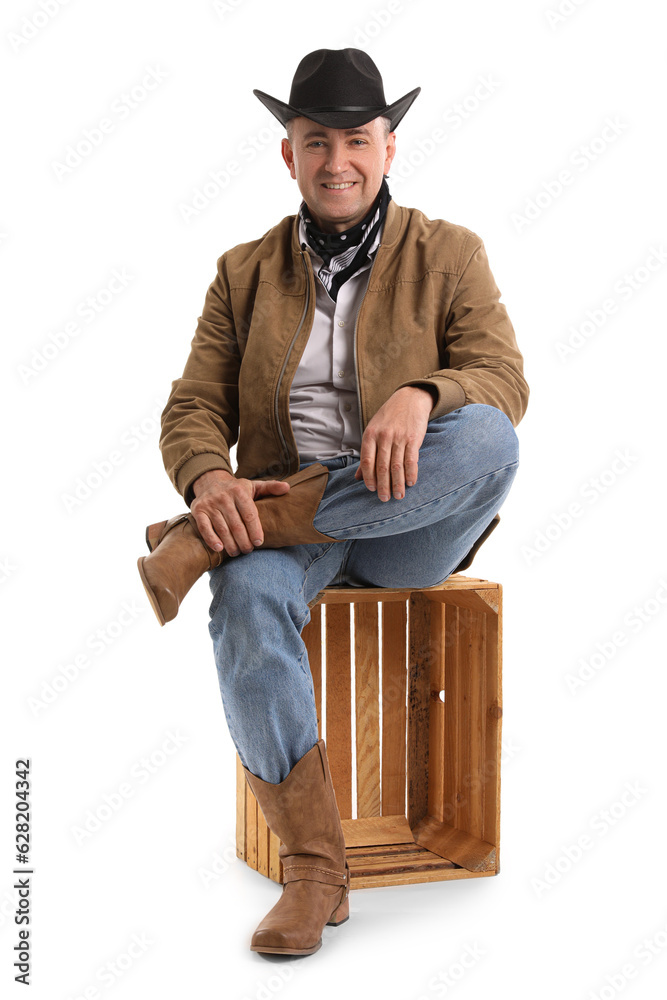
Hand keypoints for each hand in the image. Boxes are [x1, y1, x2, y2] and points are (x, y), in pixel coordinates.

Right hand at [190, 469, 289, 554]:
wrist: (209, 481)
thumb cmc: (236, 489)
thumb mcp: (253, 486)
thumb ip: (270, 488)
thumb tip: (287, 488)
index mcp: (239, 491)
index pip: (249, 514)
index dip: (255, 530)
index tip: (259, 542)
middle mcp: (223, 497)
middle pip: (236, 525)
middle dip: (244, 541)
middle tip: (248, 550)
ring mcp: (210, 504)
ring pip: (222, 529)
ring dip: (231, 544)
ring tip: (237, 552)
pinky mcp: (198, 511)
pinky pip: (205, 528)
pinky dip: (212, 539)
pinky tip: (220, 549)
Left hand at [354, 386, 432, 500]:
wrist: (410, 399)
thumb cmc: (389, 417)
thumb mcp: (373, 430)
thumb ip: (367, 454)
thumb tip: (358, 477)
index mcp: (370, 435)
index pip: (366, 461)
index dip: (368, 478)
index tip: (371, 489)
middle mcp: (383, 436)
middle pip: (381, 467)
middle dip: (383, 485)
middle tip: (384, 499)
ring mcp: (399, 437)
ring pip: (396, 466)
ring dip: (398, 483)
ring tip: (398, 496)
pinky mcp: (413, 438)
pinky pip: (411, 460)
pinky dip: (411, 473)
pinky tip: (410, 483)